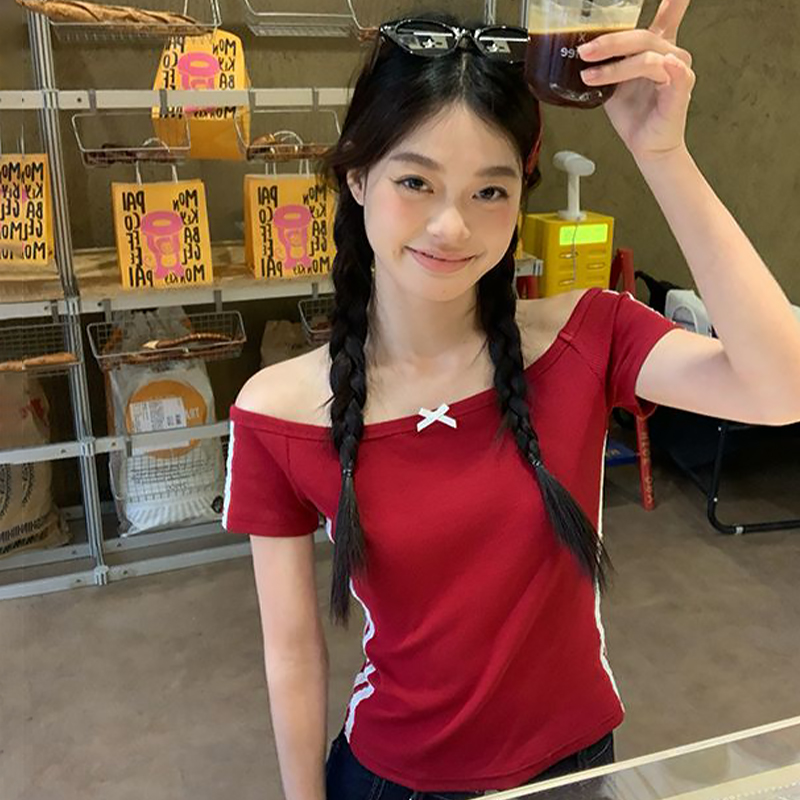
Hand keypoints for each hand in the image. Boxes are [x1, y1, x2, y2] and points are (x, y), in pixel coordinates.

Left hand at [577, 0, 695, 162]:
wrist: (645, 146)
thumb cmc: (633, 114)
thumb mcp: (612, 81)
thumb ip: (606, 60)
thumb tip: (582, 46)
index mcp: (656, 48)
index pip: (666, 14)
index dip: (671, 1)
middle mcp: (670, 54)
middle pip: (642, 37)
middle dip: (610, 42)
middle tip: (586, 51)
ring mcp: (677, 72)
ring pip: (647, 57)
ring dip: (615, 66)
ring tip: (590, 76)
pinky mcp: (680, 91)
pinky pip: (677, 75)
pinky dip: (671, 68)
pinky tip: (665, 65)